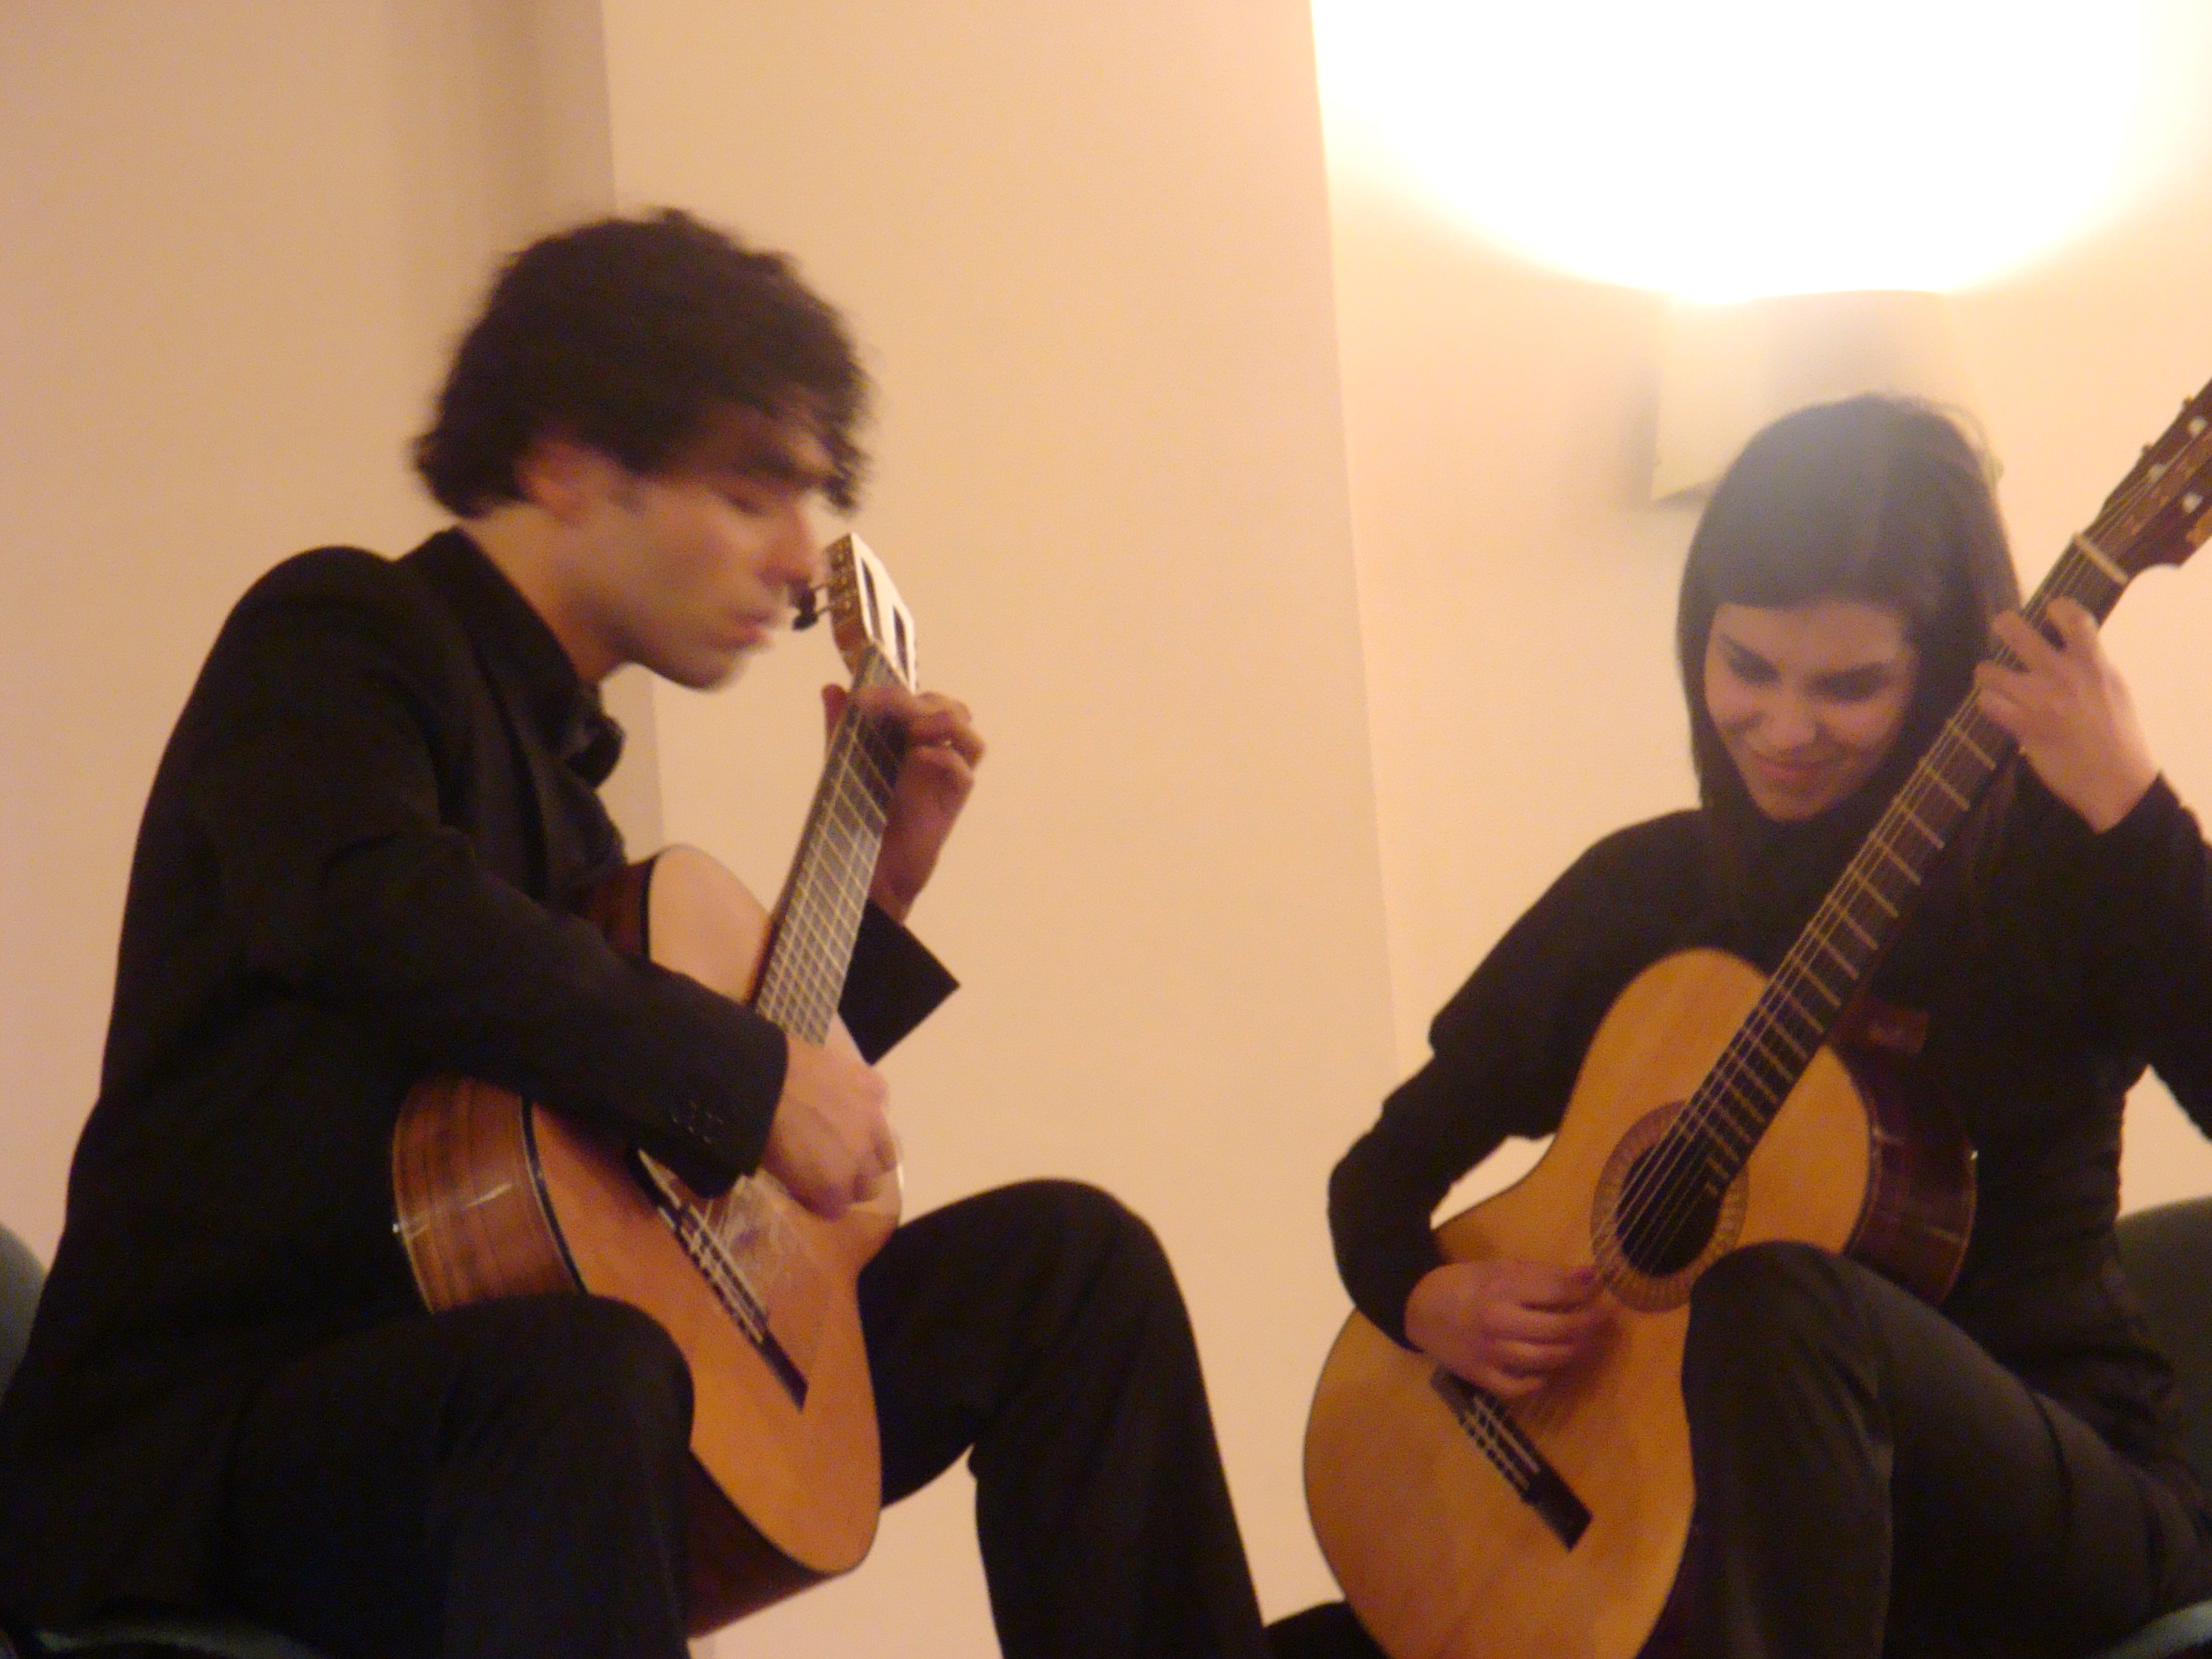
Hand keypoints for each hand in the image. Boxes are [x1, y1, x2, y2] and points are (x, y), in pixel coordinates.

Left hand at [758, 1036, 895, 1219]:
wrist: (764, 1077)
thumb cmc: (761, 1128)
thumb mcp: (776, 1170)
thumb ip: (804, 1185)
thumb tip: (814, 1187)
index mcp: (834, 1185)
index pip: (840, 1207)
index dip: (826, 1198)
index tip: (814, 1188)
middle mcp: (862, 1159)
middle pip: (870, 1186)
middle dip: (853, 1181)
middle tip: (833, 1164)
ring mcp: (874, 1122)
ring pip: (887, 1152)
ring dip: (869, 1149)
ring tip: (848, 1134)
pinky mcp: (875, 1088)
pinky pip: (880, 1105)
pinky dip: (867, 1107)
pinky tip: (847, 1098)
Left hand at [824, 683, 984, 921]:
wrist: (867, 867)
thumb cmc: (858, 816)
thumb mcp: (844, 764)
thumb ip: (841, 728)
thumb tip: (831, 688)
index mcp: (911, 739)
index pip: (922, 699)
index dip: (896, 690)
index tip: (863, 696)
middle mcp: (934, 752)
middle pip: (951, 708)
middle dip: (919, 700)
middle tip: (887, 706)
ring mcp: (945, 777)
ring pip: (969, 734)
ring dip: (944, 721)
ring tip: (914, 729)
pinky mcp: (951, 802)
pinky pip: (964, 771)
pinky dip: (945, 756)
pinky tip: (918, 757)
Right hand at [1404, 1259, 1612, 1397]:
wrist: (1417, 1309)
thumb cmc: (1463, 1284)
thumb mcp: (1499, 1269)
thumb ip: (1543, 1274)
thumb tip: (1590, 1275)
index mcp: (1501, 1288)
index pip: (1556, 1291)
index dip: (1586, 1290)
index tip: (1602, 1288)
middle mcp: (1498, 1322)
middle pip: (1558, 1328)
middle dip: (1589, 1324)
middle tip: (1604, 1319)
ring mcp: (1490, 1353)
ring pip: (1546, 1360)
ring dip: (1574, 1352)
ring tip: (1587, 1343)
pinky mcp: (1482, 1377)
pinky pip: (1520, 1387)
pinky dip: (1541, 1381)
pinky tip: (1550, 1369)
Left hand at [1974, 600, 2157, 832]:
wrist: (2116, 781)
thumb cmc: (2118, 734)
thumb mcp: (2114, 688)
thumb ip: (2091, 664)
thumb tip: (2071, 644)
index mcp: (2092, 663)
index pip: (2072, 616)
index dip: (2055, 607)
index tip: (2048, 611)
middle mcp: (2063, 675)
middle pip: (2016, 632)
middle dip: (2004, 625)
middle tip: (2003, 629)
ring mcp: (2039, 700)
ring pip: (1989, 670)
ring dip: (1987, 675)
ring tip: (1993, 680)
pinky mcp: (2022, 726)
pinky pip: (1987, 704)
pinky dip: (1988, 704)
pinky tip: (1996, 707)